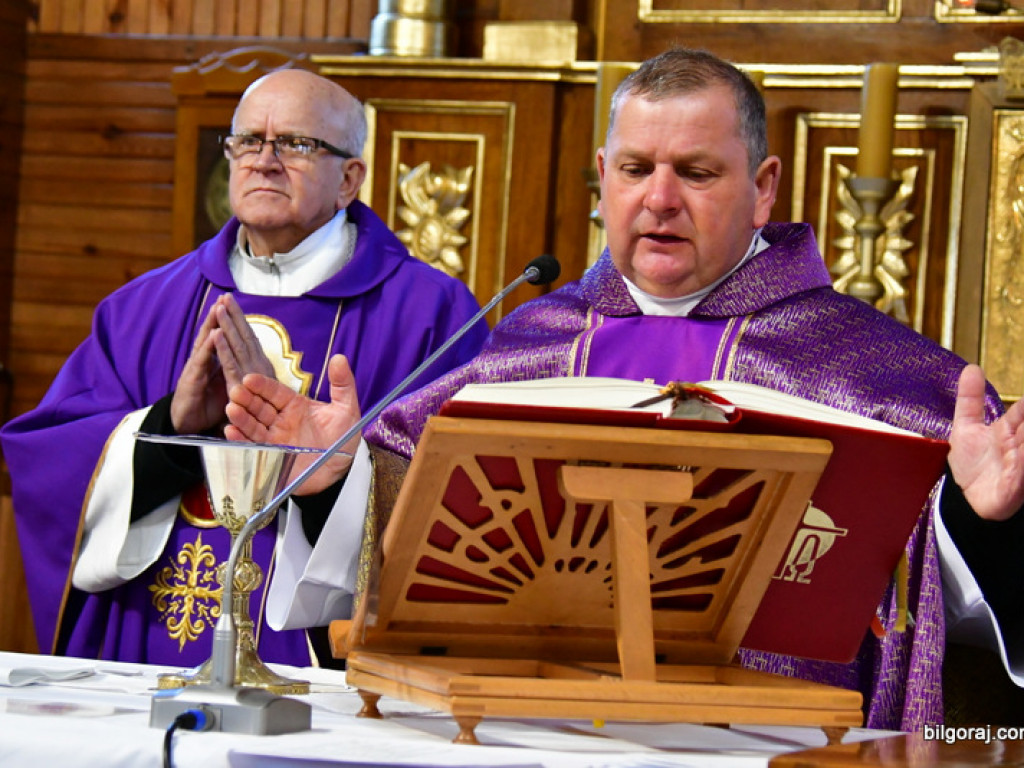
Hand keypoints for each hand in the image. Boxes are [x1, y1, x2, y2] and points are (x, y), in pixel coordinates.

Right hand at [170, 295, 274, 434]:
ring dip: (212, 324)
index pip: (224, 339)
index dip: (231, 324)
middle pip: (214, 334)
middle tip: (227, 297)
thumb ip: (234, 373)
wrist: (185, 424)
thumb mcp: (226, 387)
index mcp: (214, 363)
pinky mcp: (191, 380)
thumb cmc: (207, 406)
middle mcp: (204, 362)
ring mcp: (196, 369)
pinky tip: (213, 335)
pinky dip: (208, 347)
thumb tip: (251, 366)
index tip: (237, 307)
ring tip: (219, 307)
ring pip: (206, 342)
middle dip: (221, 315)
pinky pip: (202, 362)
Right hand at [225, 354, 361, 493]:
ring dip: (241, 417)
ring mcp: (274, 438)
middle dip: (246, 398)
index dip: (262, 385)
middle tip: (236, 391)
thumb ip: (342, 384)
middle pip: (259, 406)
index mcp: (295, 405)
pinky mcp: (270, 456)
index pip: (275, 391)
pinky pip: (252, 446)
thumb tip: (340, 358)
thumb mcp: (346, 409)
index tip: (250, 379)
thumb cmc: (343, 439)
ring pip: (253, 425)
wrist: (341, 471)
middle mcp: (281, 420)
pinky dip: (241, 439)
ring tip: (232, 409)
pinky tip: (232, 431)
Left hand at [948, 363, 1023, 520]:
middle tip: (1022, 419)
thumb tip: (972, 368)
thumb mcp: (966, 427)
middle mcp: (1019, 445)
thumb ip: (970, 399)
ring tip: (1021, 430)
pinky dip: (1021, 464)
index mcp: (1009, 429)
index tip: (1023, 401)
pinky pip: (1021, 474)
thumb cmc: (972, 463)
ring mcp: (1019, 465)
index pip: (1023, 410)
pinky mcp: (1015, 487)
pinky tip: (1018, 454)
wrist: (966, 498)